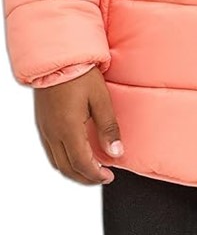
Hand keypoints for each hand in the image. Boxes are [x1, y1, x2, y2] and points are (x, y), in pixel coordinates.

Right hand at [34, 66, 123, 185]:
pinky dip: (64, 160)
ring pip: (57, 162)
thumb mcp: (100, 99)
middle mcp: (53, 133)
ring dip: (74, 170)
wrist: (57, 57)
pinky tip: (76, 154)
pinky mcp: (42, 123)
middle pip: (67, 168)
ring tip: (91, 168)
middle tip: (103, 177)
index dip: (95, 175)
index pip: (81, 164)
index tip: (109, 176)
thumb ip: (108, 128)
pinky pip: (51, 151)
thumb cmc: (80, 74)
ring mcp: (44, 129)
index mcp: (68, 129)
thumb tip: (117, 153)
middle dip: (85, 177)